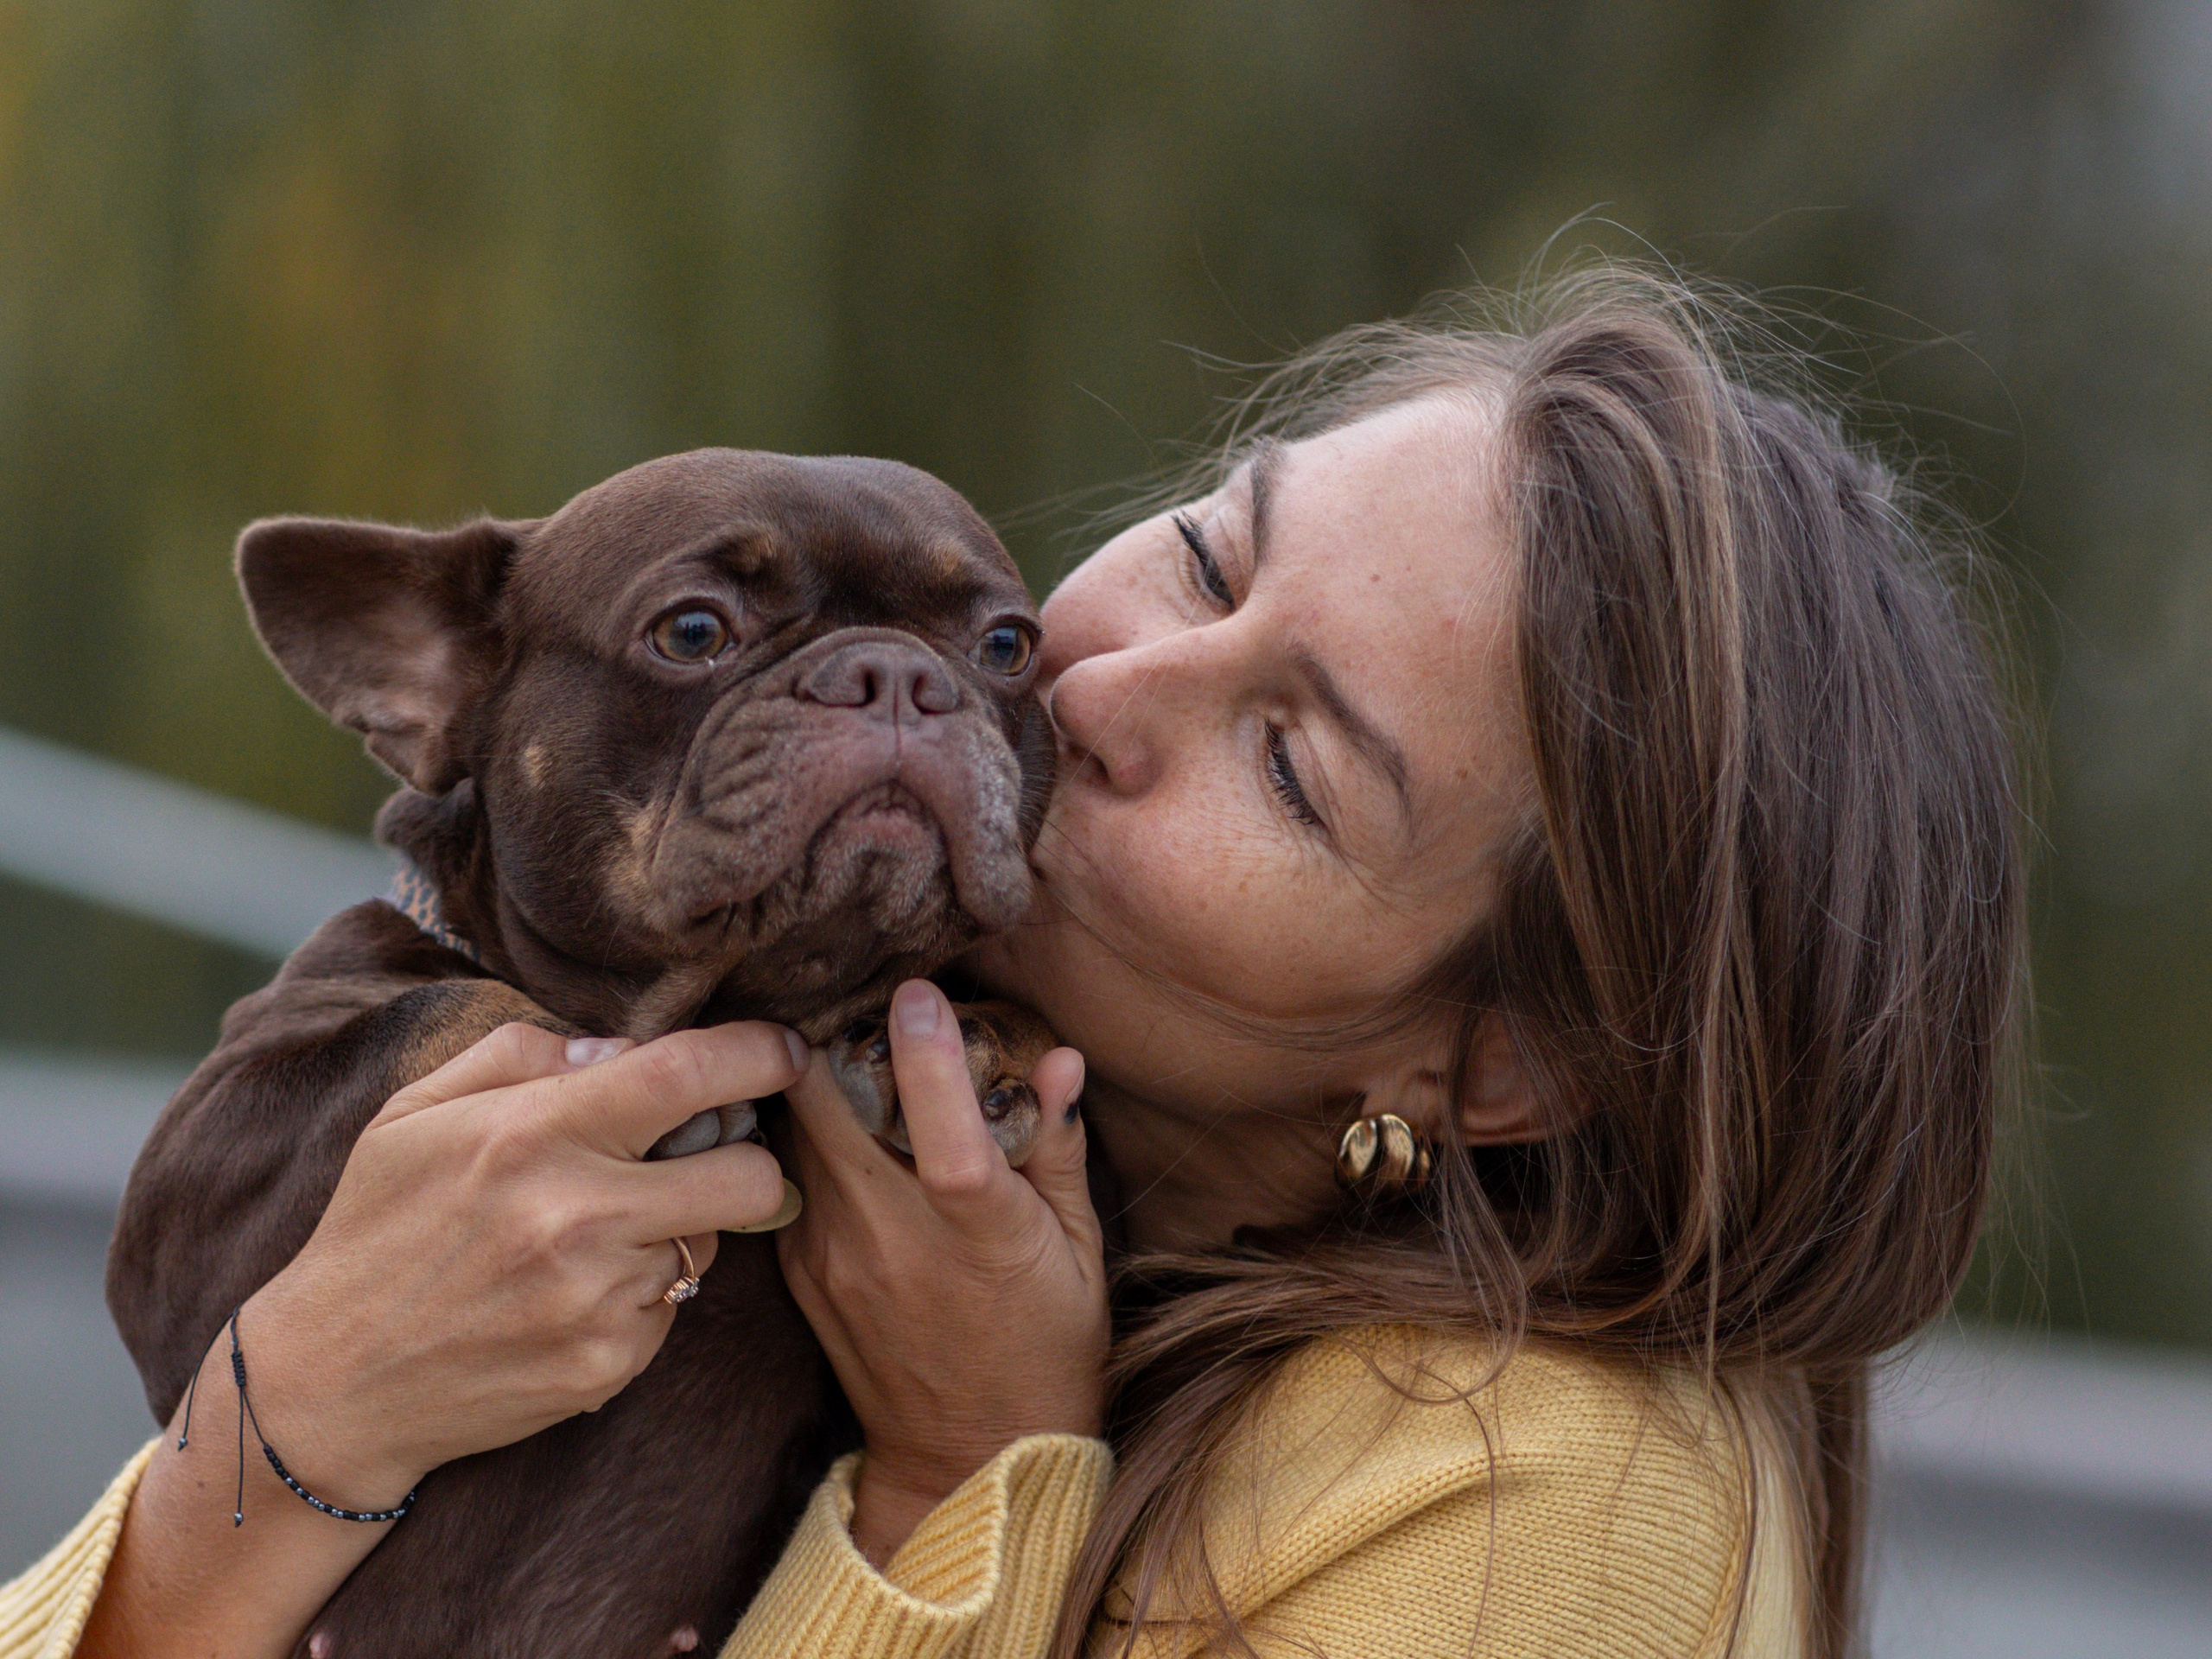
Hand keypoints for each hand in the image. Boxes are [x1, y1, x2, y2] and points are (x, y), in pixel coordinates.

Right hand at [242, 1020, 803, 1503]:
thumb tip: (621, 1048)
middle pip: (749, 1176)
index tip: (787, 1050)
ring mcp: (597, 1300)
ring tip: (590, 1236)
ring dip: (675, 1230)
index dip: (759, 1055)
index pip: (688, 1075)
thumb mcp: (415, 1113)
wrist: (329, 1382)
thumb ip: (521, 1055)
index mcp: (533, 1133)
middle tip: (706, 1154)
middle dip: (748, 1158)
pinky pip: (670, 1309)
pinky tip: (568, 1296)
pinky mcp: (607, 1366)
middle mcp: (577, 1216)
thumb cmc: (377, 1228)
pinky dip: (638, 1296)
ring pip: (708, 1244)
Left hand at [778, 979, 1103, 1565]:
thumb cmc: (1048, 1346)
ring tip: (845, 1046)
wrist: (968, 1459)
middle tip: (862, 1002)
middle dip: (838, 1038)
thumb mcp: (1081, 1252)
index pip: (943, 1133)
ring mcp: (833, 1255)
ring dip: (815, 1080)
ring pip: (795, 1131)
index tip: (918, 991)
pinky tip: (833, 1117)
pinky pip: (789, 1174)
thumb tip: (1058, 1059)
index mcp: (978, 1233)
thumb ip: (1060, 1151)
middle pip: (828, 1109)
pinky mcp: (800, 1270)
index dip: (927, 1056)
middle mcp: (893, 1239)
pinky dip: (805, 1134)